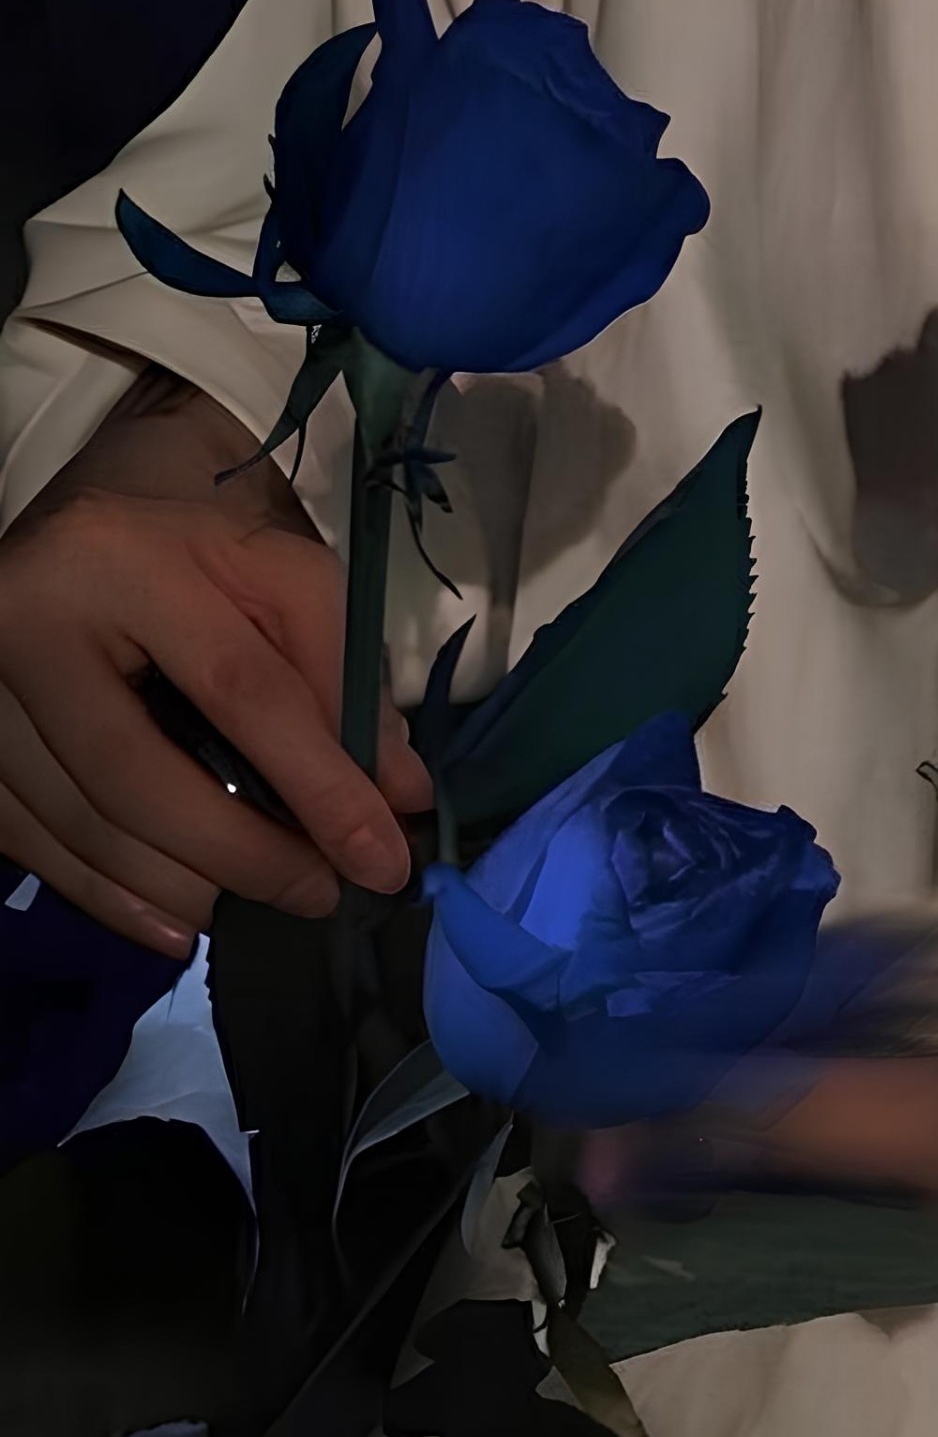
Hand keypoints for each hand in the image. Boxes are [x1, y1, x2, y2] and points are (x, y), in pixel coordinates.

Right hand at [0, 370, 431, 955]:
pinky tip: (179, 924)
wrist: (106, 512)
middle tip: (322, 896)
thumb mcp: (292, 582)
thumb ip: (350, 681)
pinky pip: (30, 840)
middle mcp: (26, 618)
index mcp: (124, 560)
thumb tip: (401, 799)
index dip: (320, 787)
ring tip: (267, 911)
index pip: (239, 691)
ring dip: (183, 888)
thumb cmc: (209, 547)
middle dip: (243, 856)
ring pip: (80, 823)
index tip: (382, 860)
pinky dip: (110, 895)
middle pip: (138, 776)